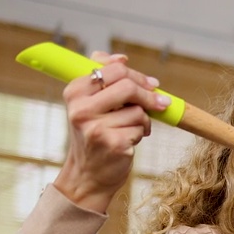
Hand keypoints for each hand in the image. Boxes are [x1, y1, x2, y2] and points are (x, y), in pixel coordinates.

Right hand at [52, 52, 170, 212]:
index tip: (150, 84)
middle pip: (127, 86)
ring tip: (133, 129)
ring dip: (144, 120)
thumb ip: (101, 79)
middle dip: (148, 94)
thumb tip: (120, 57)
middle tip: (160, 103)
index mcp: (74, 93)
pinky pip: (140, 128)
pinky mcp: (113, 144)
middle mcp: (81, 109)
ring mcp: (96, 128)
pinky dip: (141, 133)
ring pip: (137, 110)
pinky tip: (130, 140)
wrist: (88, 175)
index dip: (136, 75)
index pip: (112, 70)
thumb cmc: (93, 136)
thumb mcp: (89, 105)